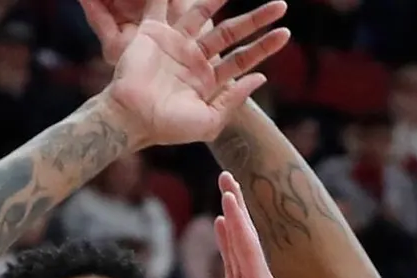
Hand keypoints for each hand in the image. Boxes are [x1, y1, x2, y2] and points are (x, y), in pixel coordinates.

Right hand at [101, 0, 286, 147]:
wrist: (131, 118)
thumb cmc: (168, 127)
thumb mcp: (210, 122)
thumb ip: (234, 100)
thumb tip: (261, 78)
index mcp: (209, 81)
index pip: (243, 59)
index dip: (264, 46)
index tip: (285, 33)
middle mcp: (195, 60)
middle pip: (231, 33)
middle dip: (256, 20)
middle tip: (281, 5)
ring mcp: (175, 44)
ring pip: (202, 13)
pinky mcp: (153, 33)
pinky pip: (162, 6)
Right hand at [210, 173, 303, 277]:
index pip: (248, 249)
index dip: (237, 218)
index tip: (227, 189)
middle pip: (248, 242)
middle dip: (237, 210)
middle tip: (226, 176)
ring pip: (243, 254)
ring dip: (234, 227)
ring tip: (225, 201)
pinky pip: (238, 272)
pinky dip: (230, 252)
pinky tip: (225, 243)